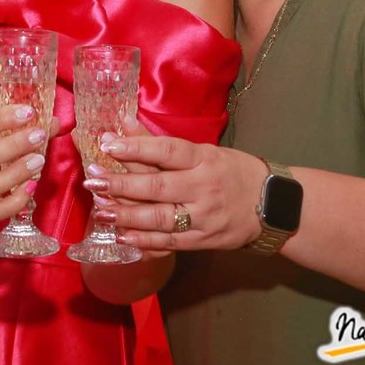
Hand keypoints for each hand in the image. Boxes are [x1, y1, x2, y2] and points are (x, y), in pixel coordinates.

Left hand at [85, 132, 266, 251]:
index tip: (109, 143)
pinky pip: (168, 242)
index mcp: (204, 159)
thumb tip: (122, 122)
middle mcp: (203, 188)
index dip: (137, 146)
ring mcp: (202, 217)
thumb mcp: (203, 151)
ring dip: (125, 215)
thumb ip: (161, 144)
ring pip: (159, 218)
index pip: (168, 150)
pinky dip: (143, 241)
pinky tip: (121, 236)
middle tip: (92, 180)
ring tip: (100, 209)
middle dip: (121, 185)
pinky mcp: (202, 241)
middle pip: (157, 187)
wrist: (272, 206)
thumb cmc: (232, 171)